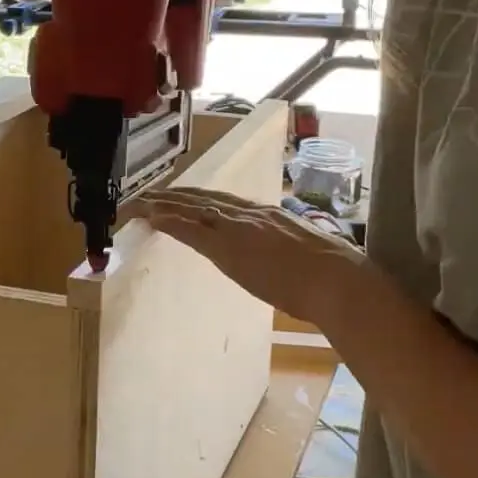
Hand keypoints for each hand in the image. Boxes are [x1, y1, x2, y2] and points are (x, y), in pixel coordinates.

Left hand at [135, 186, 368, 329]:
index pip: (225, 202)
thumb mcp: (308, 251)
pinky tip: (151, 219)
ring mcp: (239, 228)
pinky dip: (170, 222)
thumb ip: (288, 247)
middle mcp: (251, 215)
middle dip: (175, 197)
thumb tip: (284, 255)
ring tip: (139, 203)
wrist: (338, 281)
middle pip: (203, 199)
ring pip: (192, 209)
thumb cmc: (335, 274)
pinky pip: (192, 231)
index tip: (182, 197)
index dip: (200, 199)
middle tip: (149, 195)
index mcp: (270, 215)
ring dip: (163, 205)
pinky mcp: (229, 248)